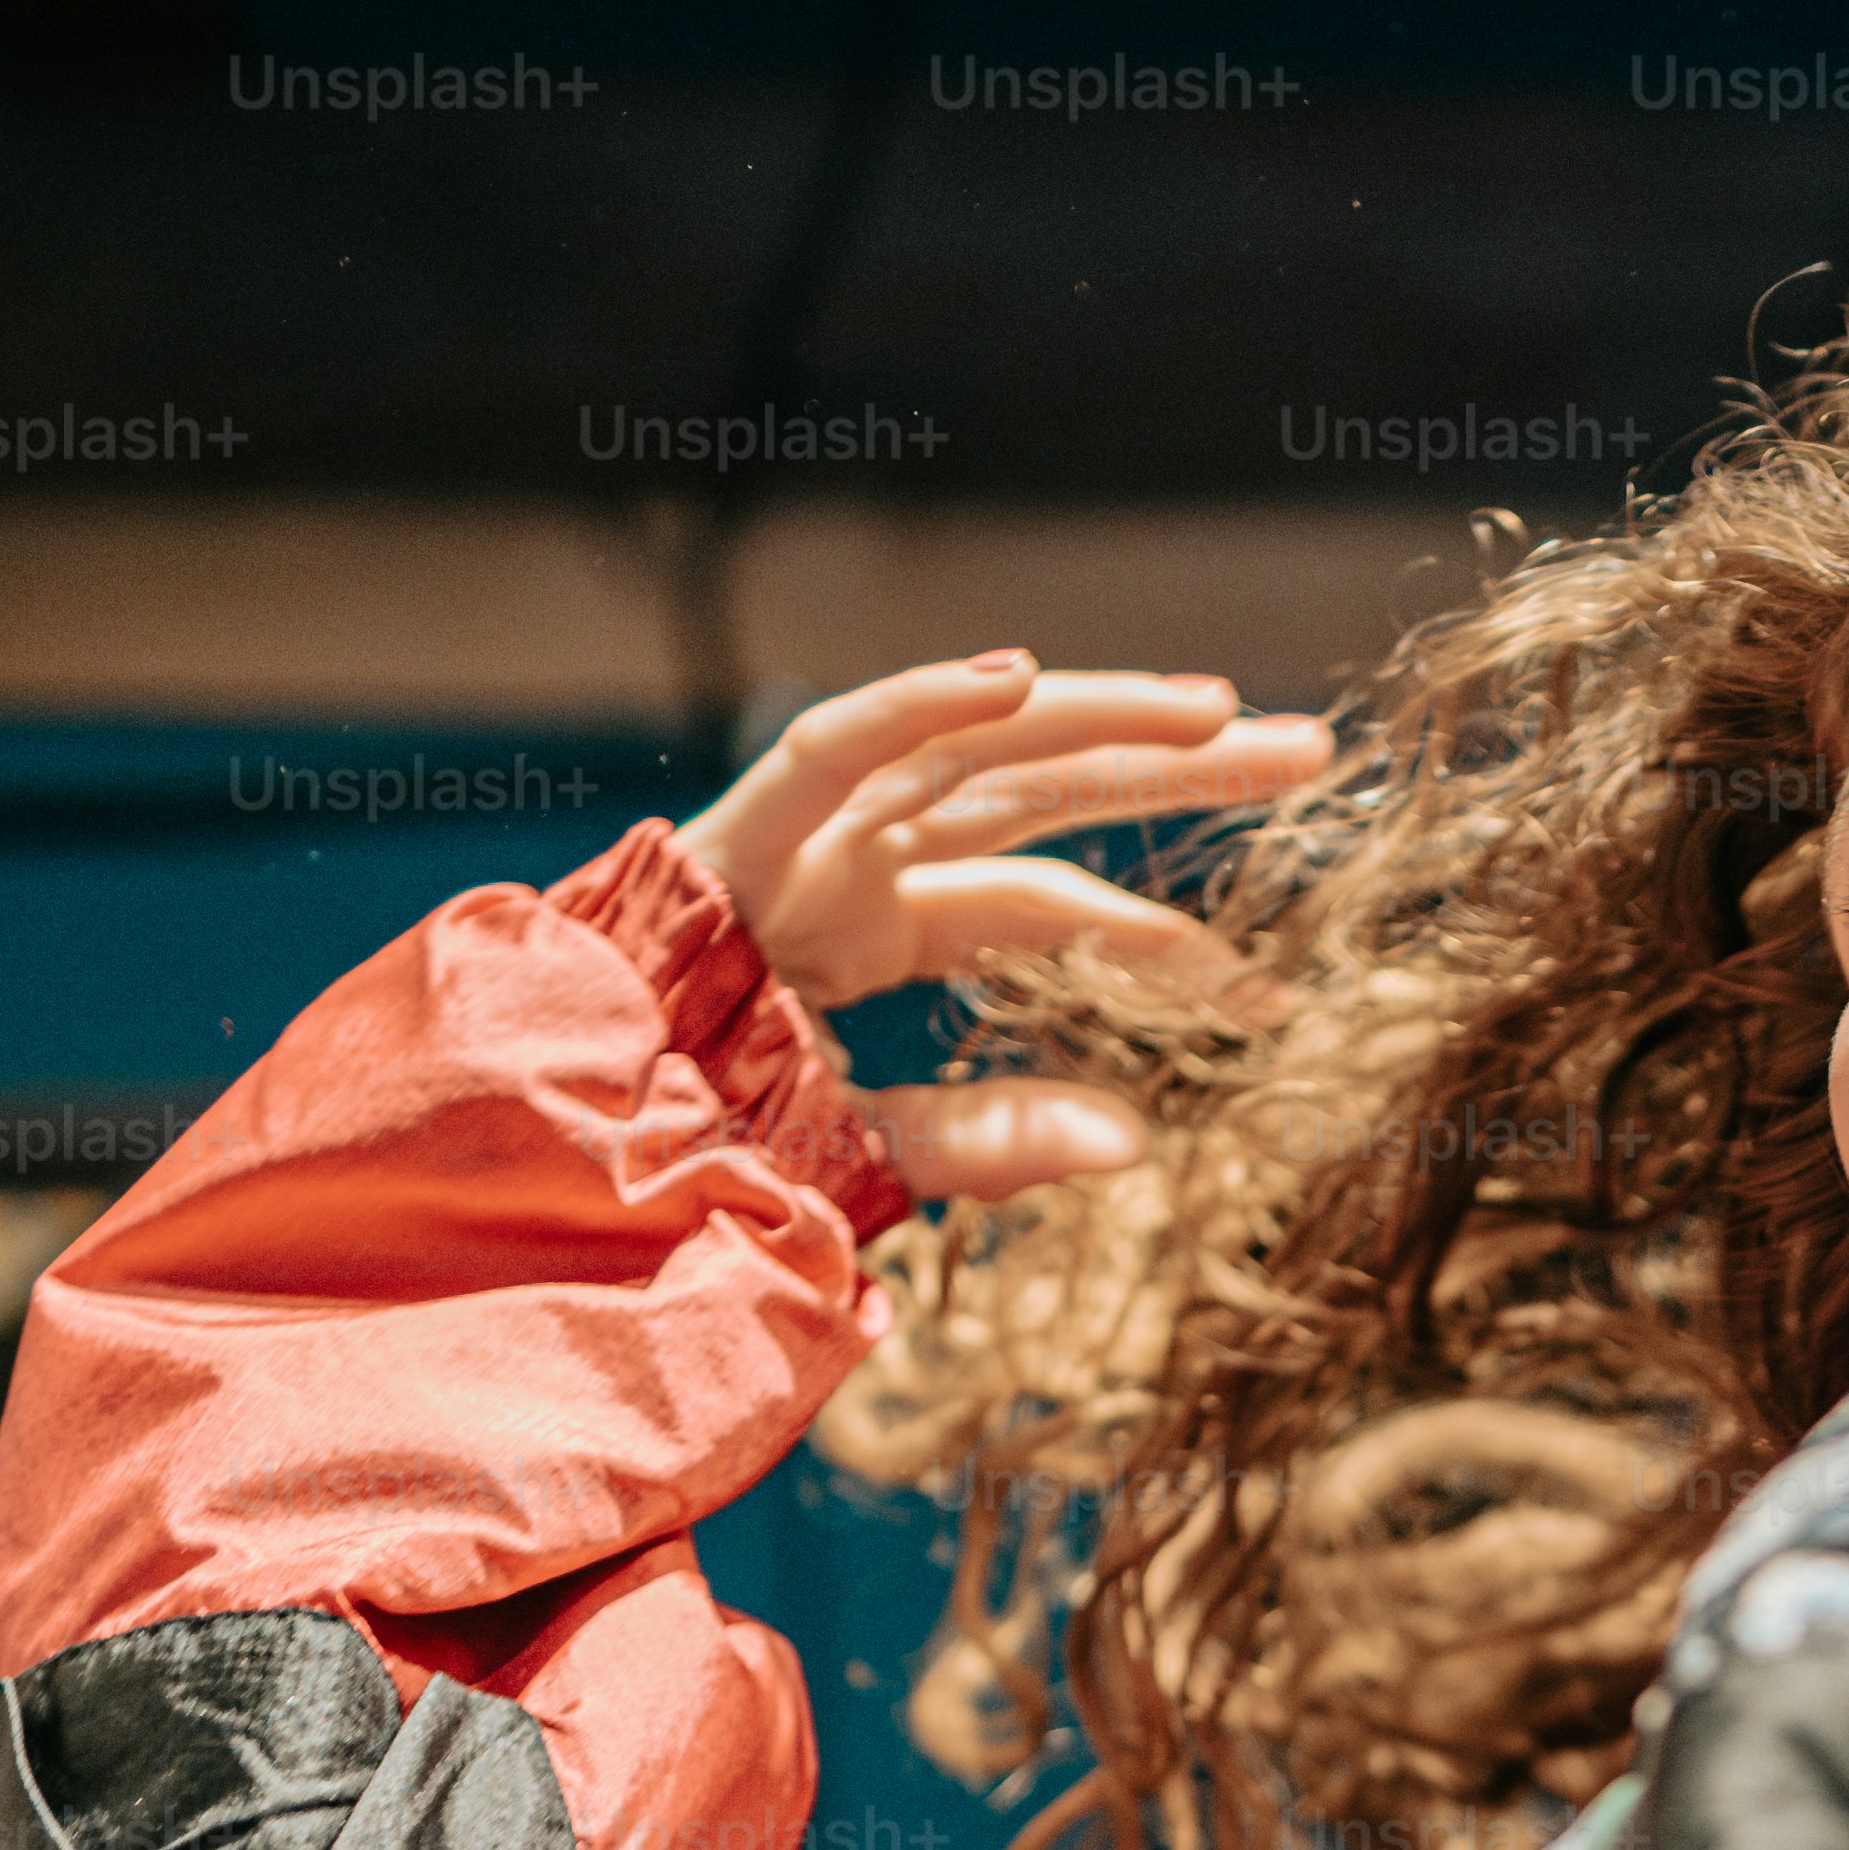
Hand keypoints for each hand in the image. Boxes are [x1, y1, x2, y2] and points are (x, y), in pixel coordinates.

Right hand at [679, 652, 1331, 1203]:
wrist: (539, 1174)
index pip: (1047, 902)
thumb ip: (986, 1140)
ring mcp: (794, 836)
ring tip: (1220, 711)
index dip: (1160, 935)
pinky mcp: (730, 833)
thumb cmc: (682, 1167)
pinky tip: (1015, 676)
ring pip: (967, 749)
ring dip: (1091, 721)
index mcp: (876, 929)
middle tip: (1309, 753)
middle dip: (1171, 767)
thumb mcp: (865, 1161)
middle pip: (1038, 792)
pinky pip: (828, 750)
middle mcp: (848, 860)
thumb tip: (1137, 1144)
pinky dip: (915, 705)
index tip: (1272, 987)